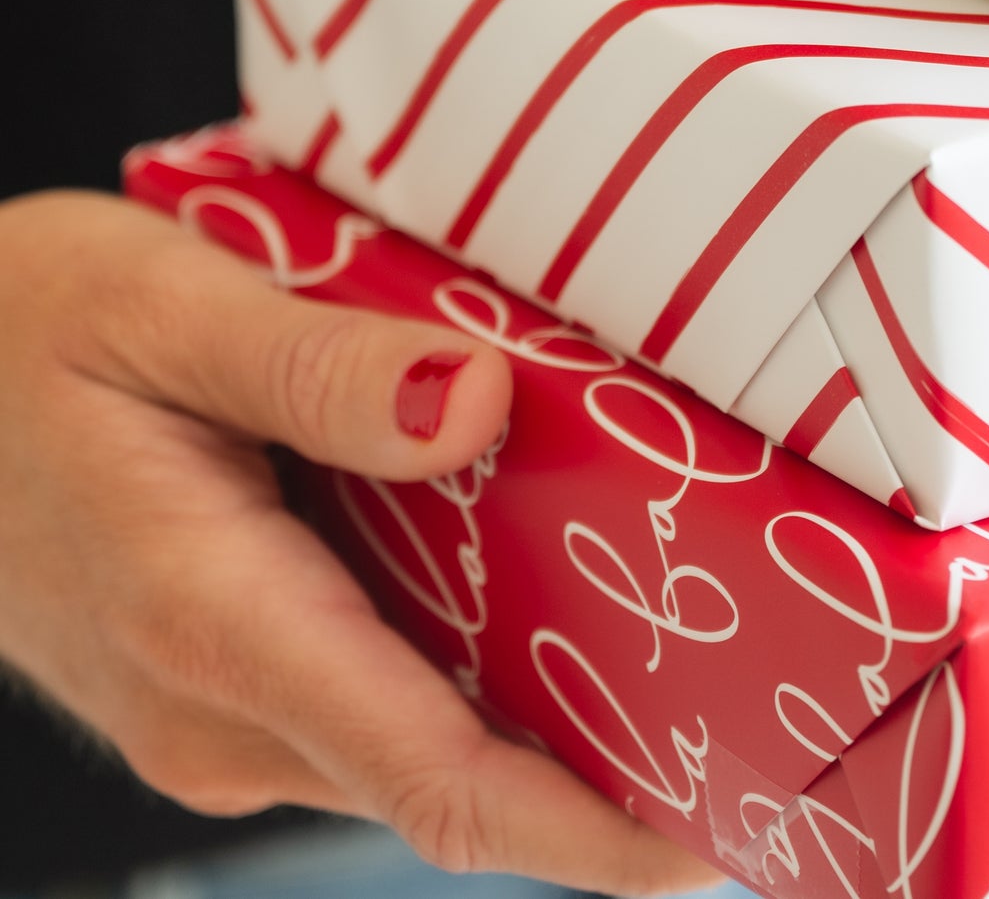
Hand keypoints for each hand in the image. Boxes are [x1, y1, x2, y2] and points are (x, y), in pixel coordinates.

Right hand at [0, 189, 714, 895]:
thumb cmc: (23, 335)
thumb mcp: (165, 309)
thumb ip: (320, 368)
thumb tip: (474, 404)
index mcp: (216, 627)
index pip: (438, 779)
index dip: (586, 829)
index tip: (708, 838)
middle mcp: (225, 710)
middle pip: (454, 777)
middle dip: (609, 768)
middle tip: (757, 710)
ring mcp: (223, 711)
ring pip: (423, 746)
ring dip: (553, 723)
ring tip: (690, 656)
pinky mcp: (229, 682)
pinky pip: (383, 706)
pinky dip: (482, 681)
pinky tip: (558, 607)